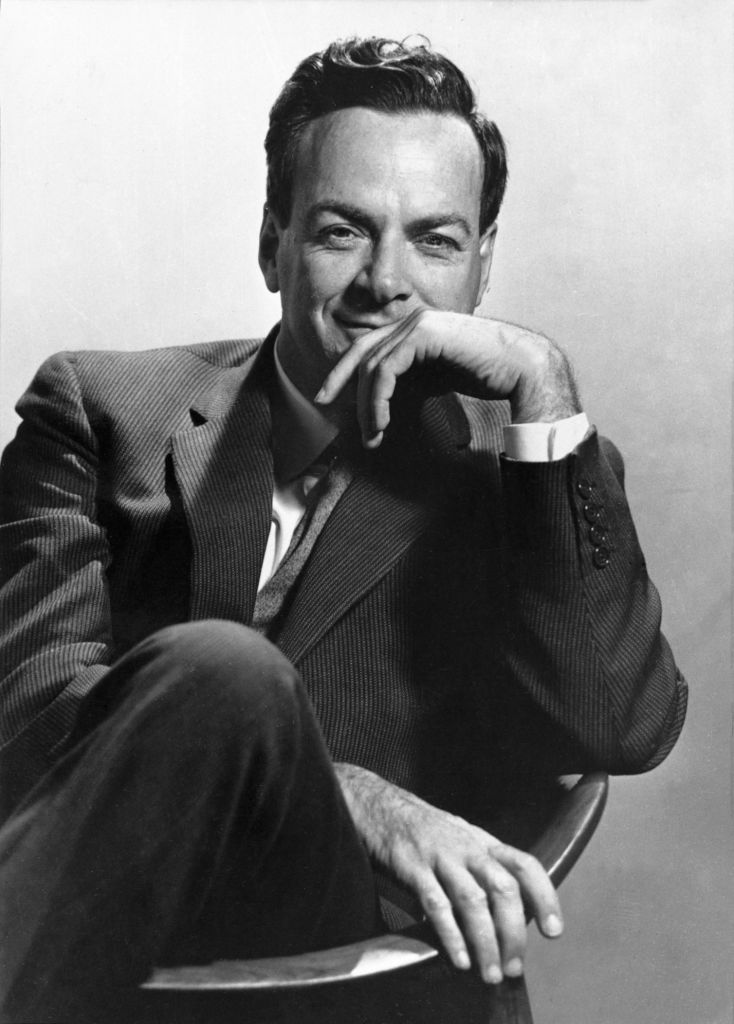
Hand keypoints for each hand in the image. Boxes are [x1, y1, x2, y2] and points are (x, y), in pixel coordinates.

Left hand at [315, 310, 579, 447]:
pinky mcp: (424, 334)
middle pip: (361, 350)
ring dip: (365, 404)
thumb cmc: (485, 377)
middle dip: (338, 379)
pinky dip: (376, 399)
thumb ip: (409, 382)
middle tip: (322, 404)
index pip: (369, 347)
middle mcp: (413, 321)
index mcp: (415, 328)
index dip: (344, 371)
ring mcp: (418, 324)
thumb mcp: (435, 380)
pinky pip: (384, 369)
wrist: (520, 370)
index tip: (329, 397)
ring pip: (371, 365)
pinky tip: (381, 422)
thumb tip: (382, 403)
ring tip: (372, 434)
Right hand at [334, 763, 562, 983]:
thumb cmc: (424, 834)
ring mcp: (440, 856)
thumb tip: (506, 921)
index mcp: (483, 843)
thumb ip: (481, 874)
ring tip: (489, 973)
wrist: (379, 807)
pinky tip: (459, 959)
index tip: (553, 930)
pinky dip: (451, 935)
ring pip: (474, 901)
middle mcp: (467, 847)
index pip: (525, 865)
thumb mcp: (461, 843)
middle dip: (514, 933)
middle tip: (513, 966)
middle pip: (504, 889)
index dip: (544, 896)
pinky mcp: (413, 868)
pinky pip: (437, 905)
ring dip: (486, 942)